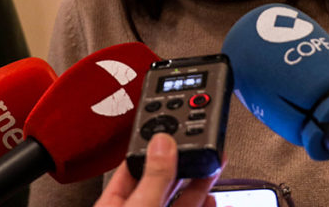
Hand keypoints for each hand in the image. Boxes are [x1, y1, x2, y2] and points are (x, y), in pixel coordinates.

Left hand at [94, 133, 220, 206]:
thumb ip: (154, 177)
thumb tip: (163, 142)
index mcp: (116, 202)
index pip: (135, 164)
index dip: (155, 145)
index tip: (173, 129)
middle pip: (163, 179)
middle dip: (185, 159)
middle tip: (202, 139)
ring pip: (181, 197)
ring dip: (200, 180)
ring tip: (213, 161)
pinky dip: (204, 202)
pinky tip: (211, 197)